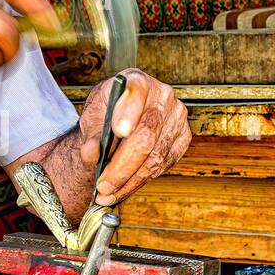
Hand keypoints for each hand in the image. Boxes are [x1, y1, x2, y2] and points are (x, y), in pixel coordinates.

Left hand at [79, 68, 190, 204]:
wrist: (120, 120)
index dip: (129, 113)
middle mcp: (162, 95)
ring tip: (108, 194)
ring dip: (130, 180)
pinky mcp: (183, 137)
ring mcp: (177, 117)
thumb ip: (91, 134)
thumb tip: (92, 153)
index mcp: (137, 81)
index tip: (118, 131)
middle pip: (146, 135)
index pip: (136, 94)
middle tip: (103, 186)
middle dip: (123, 166)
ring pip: (156, 156)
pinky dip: (142, 180)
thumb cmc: (106, 113)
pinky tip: (124, 187)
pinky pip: (164, 164)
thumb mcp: (92, 117)